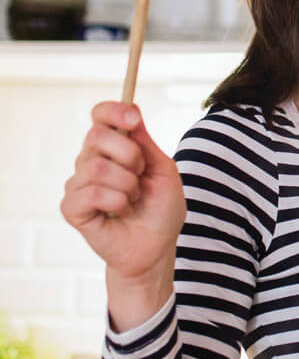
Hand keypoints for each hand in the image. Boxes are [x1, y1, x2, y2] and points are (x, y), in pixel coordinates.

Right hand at [61, 102, 185, 328]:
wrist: (157, 247)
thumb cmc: (161, 210)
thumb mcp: (164, 171)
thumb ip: (147, 143)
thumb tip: (132, 111)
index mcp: (113, 147)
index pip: (100, 115)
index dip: (114, 111)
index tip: (134, 119)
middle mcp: (91, 161)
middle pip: (97, 135)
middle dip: (131, 156)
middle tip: (142, 176)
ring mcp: (79, 184)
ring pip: (97, 166)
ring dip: (128, 185)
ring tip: (134, 199)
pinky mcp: (72, 208)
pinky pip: (92, 193)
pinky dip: (117, 202)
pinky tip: (121, 212)